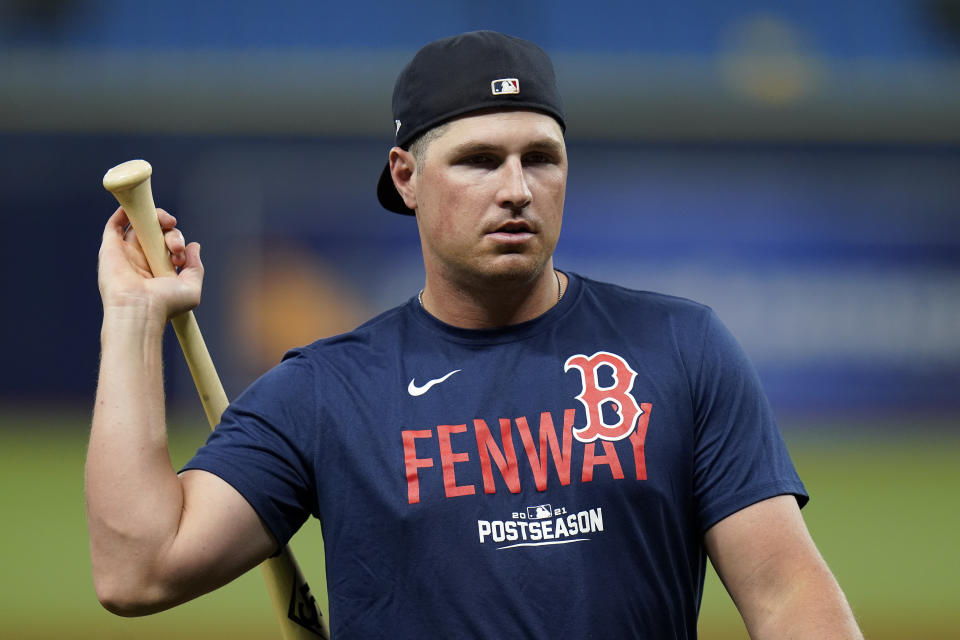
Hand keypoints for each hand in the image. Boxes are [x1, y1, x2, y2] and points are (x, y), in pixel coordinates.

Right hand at [98, 206, 203, 321]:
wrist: (141, 309)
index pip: (169, 245)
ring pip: (140, 225)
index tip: (181, 256)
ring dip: (155, 217)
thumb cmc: (166, 304)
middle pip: (157, 233)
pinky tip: (138, 207)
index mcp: (159, 268)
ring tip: (166, 223)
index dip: (178, 242)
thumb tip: (194, 246)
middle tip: (176, 246)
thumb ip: (195, 267)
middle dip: (172, 233)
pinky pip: (114, 225)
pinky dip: (125, 211)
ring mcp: (127, 253)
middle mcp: (142, 259)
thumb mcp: (191, 288)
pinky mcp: (111, 249)